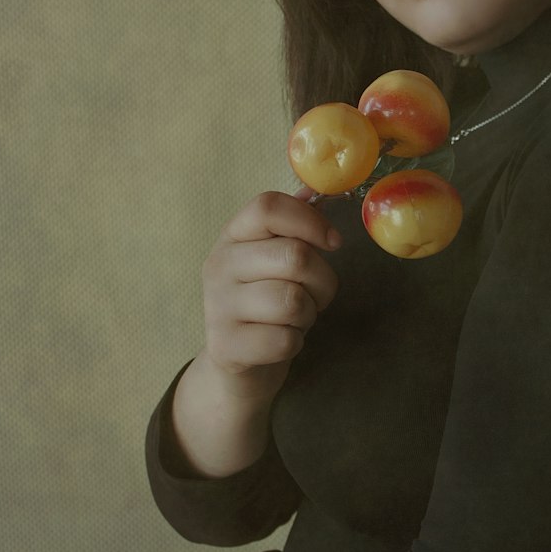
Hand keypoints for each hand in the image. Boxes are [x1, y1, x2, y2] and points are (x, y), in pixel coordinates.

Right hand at [201, 189, 341, 401]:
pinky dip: (294, 343)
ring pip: (293, 300)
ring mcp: (217, 306)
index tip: (333, 242)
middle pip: (294, 256)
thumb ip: (294, 224)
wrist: (236, 362)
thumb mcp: (276, 258)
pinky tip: (280, 341)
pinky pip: (285, 340)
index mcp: (232, 236)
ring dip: (308, 313)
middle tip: (315, 294)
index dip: (310, 220)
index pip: (268, 206)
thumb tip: (316, 188)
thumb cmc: (267, 303)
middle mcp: (218, 265)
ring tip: (294, 317)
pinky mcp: (225, 346)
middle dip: (322, 280)